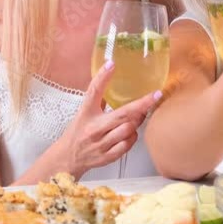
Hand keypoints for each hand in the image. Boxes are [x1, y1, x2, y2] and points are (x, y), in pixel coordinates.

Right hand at [56, 61, 162, 176]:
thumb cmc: (78, 132)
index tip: (112, 64)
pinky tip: (130, 133)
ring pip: (128, 129)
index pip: (93, 92)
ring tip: (139, 115)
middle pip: (122, 114)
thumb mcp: (85, 113)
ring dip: (137, 122)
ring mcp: (100, 144)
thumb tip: (113, 78)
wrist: (67, 158)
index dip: (103, 77)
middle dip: (142, 105)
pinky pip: (128, 144)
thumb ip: (99, 99)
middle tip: (155, 96)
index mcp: (86, 113)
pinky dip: (132, 137)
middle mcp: (93, 128)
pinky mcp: (107, 157)